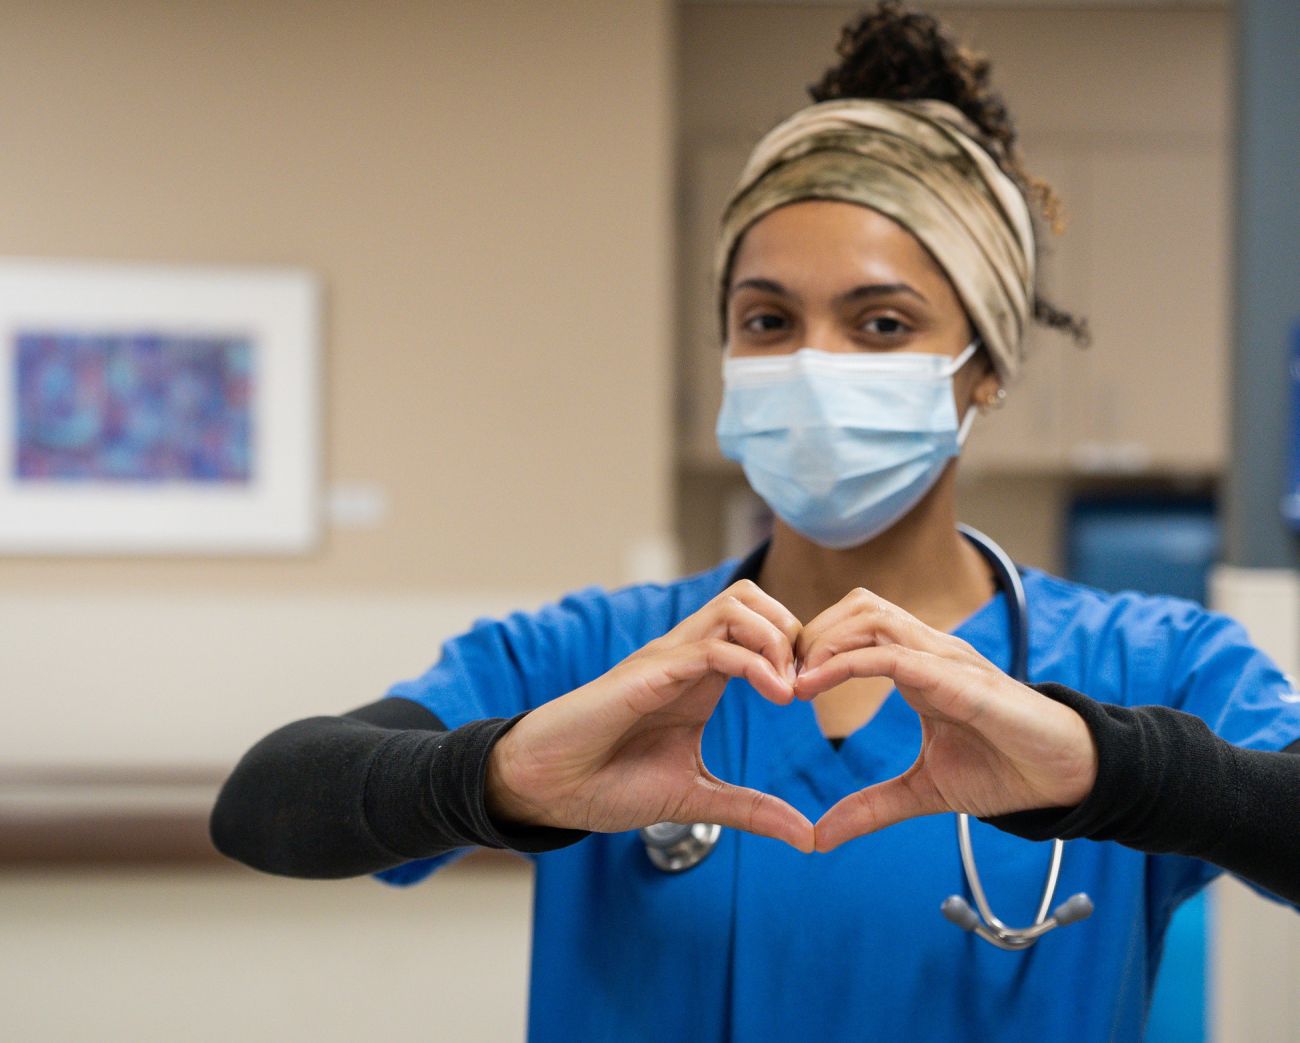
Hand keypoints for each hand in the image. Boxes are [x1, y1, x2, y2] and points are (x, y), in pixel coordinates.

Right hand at [486, 580, 815, 852]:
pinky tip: (775, 695)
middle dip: (793, 630)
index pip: (760, 627)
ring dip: (777, 638)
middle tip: (807, 684)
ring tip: (791, 689)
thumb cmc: (608, 785)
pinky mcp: (648, 672)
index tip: (817, 697)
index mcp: (701, 677)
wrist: (548, 789)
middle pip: (752, 598)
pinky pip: (711, 646)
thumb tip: (807, 837)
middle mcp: (687, 657)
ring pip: (736, 605)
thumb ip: (751, 810)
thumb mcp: (696, 798)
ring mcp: (667, 659)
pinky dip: (753, 662)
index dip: (799, 650)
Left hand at [793, 588, 1098, 852]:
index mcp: (919, 666)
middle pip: (857, 605)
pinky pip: (894, 653)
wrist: (1067, 779)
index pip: (856, 626)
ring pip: (872, 614)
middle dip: (812, 633)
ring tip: (794, 680)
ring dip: (825, 640)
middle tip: (779, 676)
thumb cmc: (1005, 771)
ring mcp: (946, 658)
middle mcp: (930, 650)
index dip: (815, 646)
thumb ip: (871, 808)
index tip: (780, 683)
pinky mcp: (959, 678)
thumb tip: (819, 837)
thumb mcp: (923, 793)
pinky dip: (848, 662)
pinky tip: (815, 685)